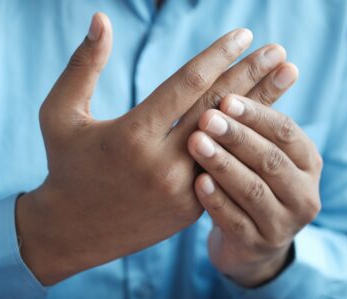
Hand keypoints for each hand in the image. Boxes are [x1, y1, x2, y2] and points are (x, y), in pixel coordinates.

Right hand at [16, 13, 287, 284]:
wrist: (74, 229)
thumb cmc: (66, 166)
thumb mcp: (59, 114)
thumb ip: (82, 66)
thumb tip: (102, 18)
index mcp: (131, 135)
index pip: (187, 84)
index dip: (219, 56)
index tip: (244, 35)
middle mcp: (162, 164)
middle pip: (218, 109)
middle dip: (252, 75)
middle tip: (279, 51)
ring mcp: (182, 190)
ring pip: (231, 140)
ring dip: (262, 107)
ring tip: (287, 77)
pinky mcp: (191, 208)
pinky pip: (226, 166)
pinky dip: (246, 141)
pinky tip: (266, 120)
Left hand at [188, 89, 322, 286]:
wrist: (252, 241)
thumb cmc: (255, 183)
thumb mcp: (264, 153)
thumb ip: (262, 121)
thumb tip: (274, 60)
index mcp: (309, 164)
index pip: (287, 132)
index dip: (257, 114)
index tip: (226, 97)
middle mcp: (304, 194)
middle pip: (271, 160)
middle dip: (238, 136)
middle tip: (207, 117)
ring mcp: (282, 225)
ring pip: (254, 190)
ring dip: (224, 164)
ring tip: (196, 142)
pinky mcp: (257, 246)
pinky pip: (235, 222)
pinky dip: (217, 200)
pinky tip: (197, 182)